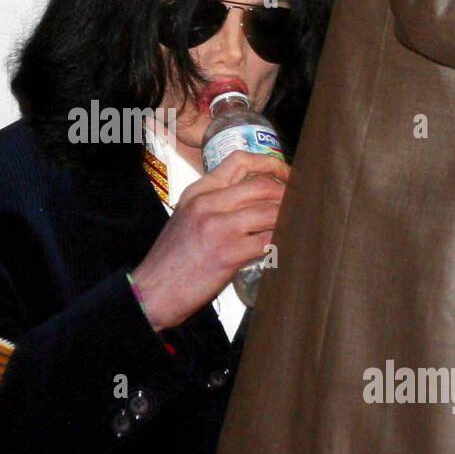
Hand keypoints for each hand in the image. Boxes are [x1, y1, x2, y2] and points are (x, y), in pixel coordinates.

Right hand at [129, 151, 290, 330]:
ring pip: (270, 211)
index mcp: (198, 192)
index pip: (239, 161)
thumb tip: (255, 203)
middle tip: (302, 204)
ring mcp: (218, 227)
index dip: (271, 164)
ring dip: (291, 218)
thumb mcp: (187, 219)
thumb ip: (216, 205)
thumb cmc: (172, 261)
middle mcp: (208, 203)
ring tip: (300, 225)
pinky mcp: (228, 253)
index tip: (287, 175)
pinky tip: (288, 246)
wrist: (152, 292)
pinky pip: (268, 240)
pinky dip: (284, 242)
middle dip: (289, 194)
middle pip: (262, 185)